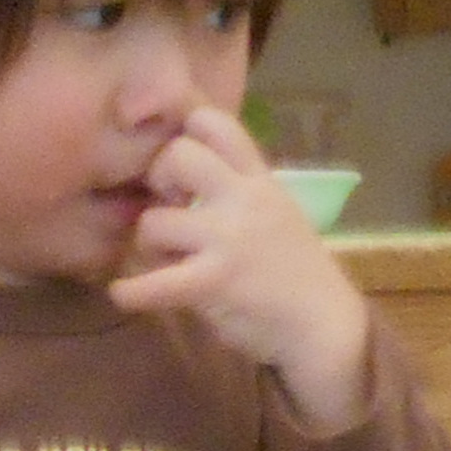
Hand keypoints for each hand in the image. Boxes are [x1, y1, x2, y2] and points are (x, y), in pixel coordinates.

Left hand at [112, 104, 378, 428]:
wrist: (325, 327)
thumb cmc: (298, 274)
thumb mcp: (278, 214)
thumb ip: (240, 193)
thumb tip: (184, 182)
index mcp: (261, 180)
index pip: (216, 123)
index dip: (186, 136)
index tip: (183, 169)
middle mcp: (244, 199)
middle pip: (177, 156)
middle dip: (160, 181)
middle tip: (170, 210)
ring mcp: (228, 239)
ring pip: (152, 221)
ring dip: (149, 244)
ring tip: (166, 263)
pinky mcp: (212, 281)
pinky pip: (151, 283)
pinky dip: (131, 291)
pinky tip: (126, 295)